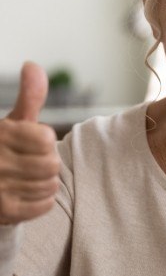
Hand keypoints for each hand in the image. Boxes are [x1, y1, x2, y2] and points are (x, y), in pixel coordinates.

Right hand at [0, 62, 60, 224]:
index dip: (45, 141)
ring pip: (50, 185)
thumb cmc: (4, 148)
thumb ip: (29, 96)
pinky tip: (28, 193)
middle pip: (51, 164)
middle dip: (47, 163)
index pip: (45, 139)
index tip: (32, 143)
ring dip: (45, 182)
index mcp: (1, 134)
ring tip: (30, 178)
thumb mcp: (13, 121)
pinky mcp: (3, 211)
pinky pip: (43, 205)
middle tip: (32, 162)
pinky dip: (42, 200)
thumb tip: (32, 64)